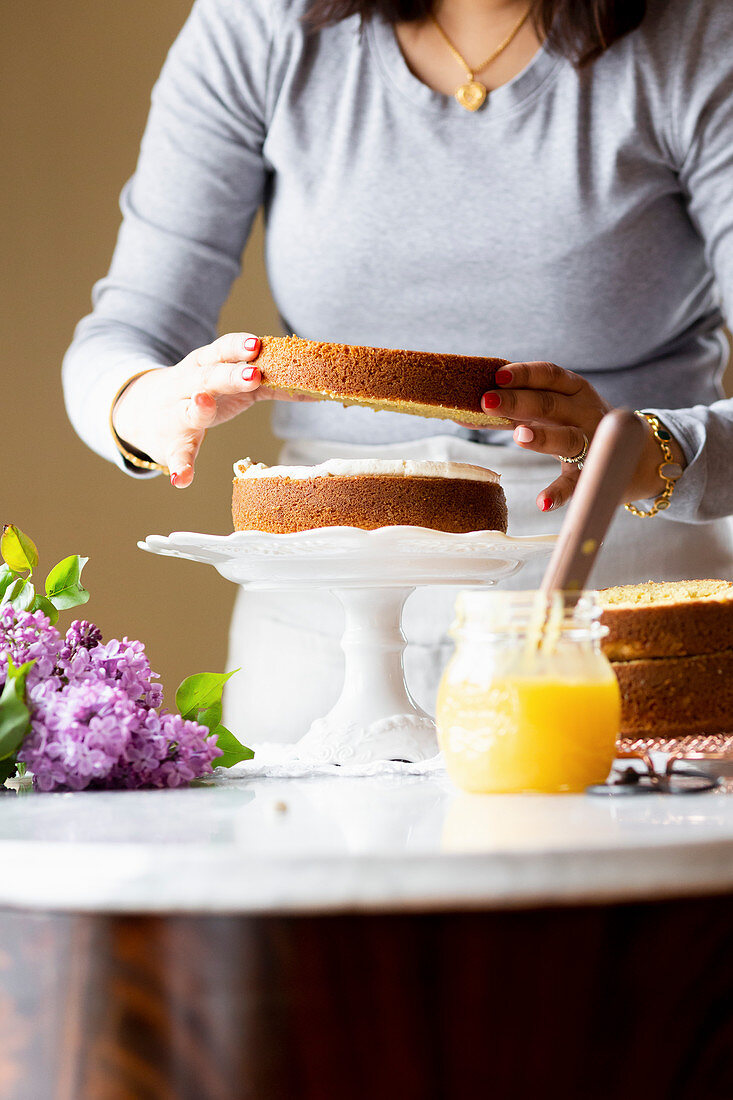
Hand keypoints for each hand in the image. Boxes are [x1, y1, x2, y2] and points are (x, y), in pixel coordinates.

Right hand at [113, 332, 293, 487]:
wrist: (143, 410)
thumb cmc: (200, 392)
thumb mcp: (227, 380)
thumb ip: (266, 382)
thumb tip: (315, 389)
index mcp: (204, 364)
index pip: (222, 350)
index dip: (239, 347)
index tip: (257, 345)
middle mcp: (188, 384)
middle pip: (208, 376)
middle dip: (230, 374)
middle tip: (253, 374)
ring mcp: (177, 413)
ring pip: (188, 411)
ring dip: (198, 408)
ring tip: (205, 405)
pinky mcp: (170, 443)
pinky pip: (174, 456)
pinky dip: (178, 467)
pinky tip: (182, 480)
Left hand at [479, 361, 685, 510]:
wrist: (633, 456)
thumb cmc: (575, 425)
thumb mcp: (551, 411)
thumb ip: (512, 410)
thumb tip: (460, 410)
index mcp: (574, 390)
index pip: (549, 375)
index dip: (524, 374)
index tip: (497, 375)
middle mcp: (585, 413)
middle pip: (550, 404)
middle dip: (518, 401)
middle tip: (486, 402)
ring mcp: (592, 443)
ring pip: (568, 438)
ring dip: (544, 436)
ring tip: (519, 436)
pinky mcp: (593, 475)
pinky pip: (576, 484)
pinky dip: (560, 493)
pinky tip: (542, 503)